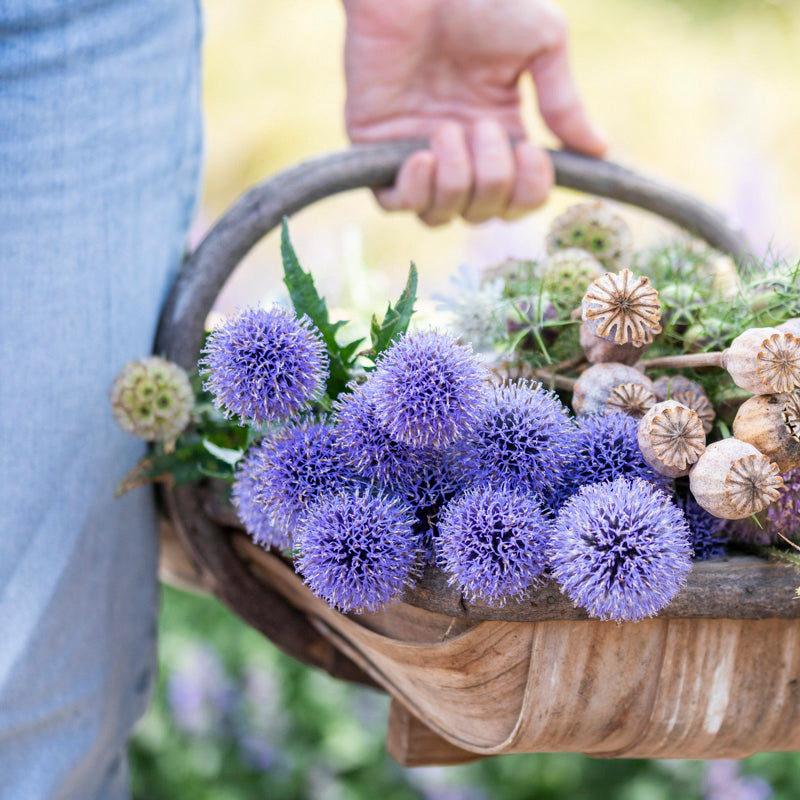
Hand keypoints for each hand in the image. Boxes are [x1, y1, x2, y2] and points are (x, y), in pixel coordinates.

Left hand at [343, 0, 606, 224]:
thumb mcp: (542, 43)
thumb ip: (565, 103)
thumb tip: (599, 151)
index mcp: (502, 134)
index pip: (520, 198)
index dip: (529, 192)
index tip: (531, 153)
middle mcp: (461, 153)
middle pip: (483, 213)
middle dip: (492, 179)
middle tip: (482, 126)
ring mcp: (418, 154)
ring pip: (442, 216)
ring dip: (456, 181)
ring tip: (448, 129)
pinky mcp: (376, 149)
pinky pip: (395, 204)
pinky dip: (416, 191)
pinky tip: (423, 155)